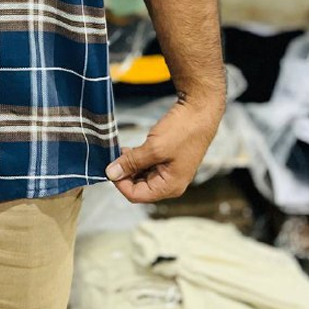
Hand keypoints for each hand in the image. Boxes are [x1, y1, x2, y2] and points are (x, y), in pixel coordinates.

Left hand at [105, 95, 223, 202]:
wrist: (199, 112)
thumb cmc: (182, 131)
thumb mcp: (154, 148)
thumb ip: (132, 162)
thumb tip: (110, 174)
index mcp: (169, 186)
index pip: (136, 195)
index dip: (120, 183)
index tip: (109, 166)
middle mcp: (170, 183)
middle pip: (138, 187)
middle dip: (124, 173)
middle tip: (114, 156)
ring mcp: (169, 172)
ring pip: (141, 175)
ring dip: (129, 165)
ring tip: (120, 151)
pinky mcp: (167, 160)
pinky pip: (147, 166)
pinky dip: (136, 159)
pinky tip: (129, 149)